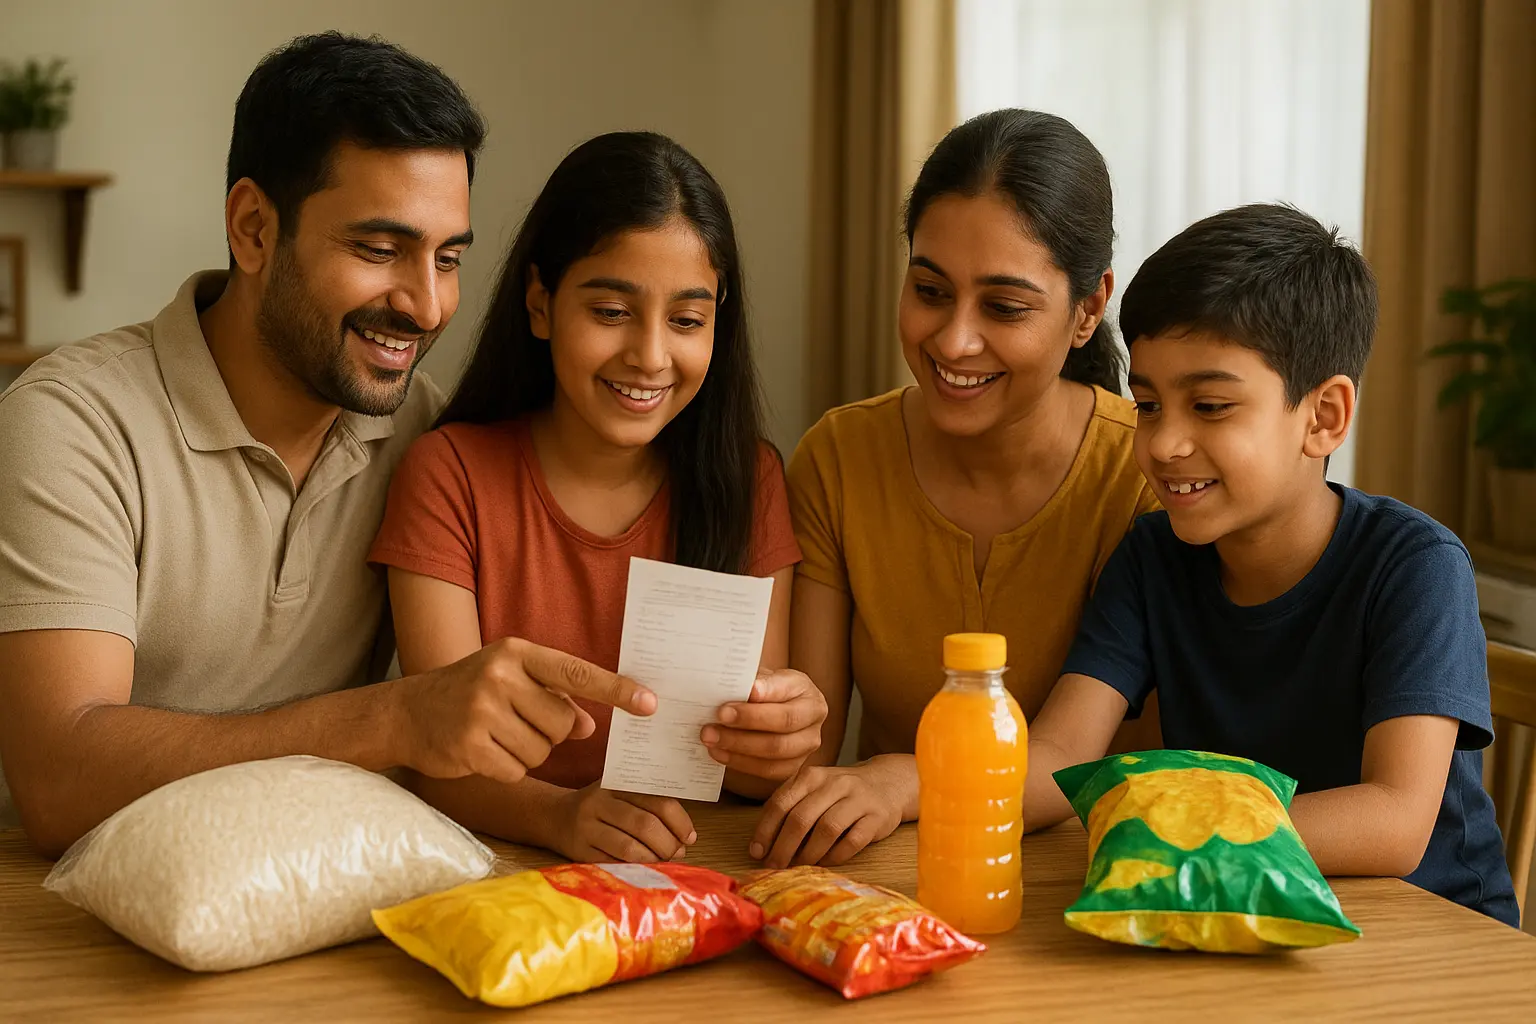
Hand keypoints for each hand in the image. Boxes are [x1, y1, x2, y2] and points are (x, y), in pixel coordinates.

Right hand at [394, 638, 655, 785]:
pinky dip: (506, 769)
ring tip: (495, 735)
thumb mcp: (511, 683)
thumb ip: (553, 699)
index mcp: (516, 653)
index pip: (577, 672)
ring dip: (526, 752)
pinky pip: (517, 770)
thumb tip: (589, 726)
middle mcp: (500, 676)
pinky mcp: (470, 746)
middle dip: (550, 733)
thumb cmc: (470, 695)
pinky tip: (482, 752)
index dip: (616, 690)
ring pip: (543, 750)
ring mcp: (483, 711)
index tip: (649, 704)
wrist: (404, 714)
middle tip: (514, 723)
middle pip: (563, 723)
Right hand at [553, 783, 696, 862]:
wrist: (553, 816)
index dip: (679, 822)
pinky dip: (634, 868)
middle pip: (644, 824)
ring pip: (629, 847)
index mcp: (617, 784)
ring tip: (663, 862)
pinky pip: (613, 863)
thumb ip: (649, 803)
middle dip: (668, 844)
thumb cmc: (599, 806)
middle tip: (677, 853)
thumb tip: (685, 835)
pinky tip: (643, 869)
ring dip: (653, 859)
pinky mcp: (579, 851)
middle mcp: (600, 803)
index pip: (657, 801)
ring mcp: (587, 827)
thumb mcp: (619, 792)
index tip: (689, 837)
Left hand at [700, 668, 827, 779]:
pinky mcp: (793, 766)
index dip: (766, 691)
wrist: (769, 711)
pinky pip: (767, 770)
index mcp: (804, 688)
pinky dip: (740, 762)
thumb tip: (731, 688)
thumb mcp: (759, 678)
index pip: (786, 689)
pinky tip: (719, 752)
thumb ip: (749, 682)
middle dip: (748, 720)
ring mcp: (806, 744)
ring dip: (739, 745)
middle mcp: (813, 716)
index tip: (745, 690)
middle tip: (718, 716)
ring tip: (712, 737)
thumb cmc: (761, 692)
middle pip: (784, 722)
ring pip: (776, 750)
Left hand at [749, 754, 914, 867]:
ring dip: (809, 853)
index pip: (781, 803)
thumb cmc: (840, 792)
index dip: (765, 830)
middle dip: (783, 847)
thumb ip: (790, 807)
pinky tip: (825, 863)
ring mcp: (858, 799)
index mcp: (812, 776)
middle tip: (774, 866)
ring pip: (827, 829)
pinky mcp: (877, 817)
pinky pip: (852, 841)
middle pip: (801, 818)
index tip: (756, 852)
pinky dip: (835, 856)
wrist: (888, 783)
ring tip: (798, 867)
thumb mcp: (814, 789)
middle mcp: (834, 783)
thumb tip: (762, 844)